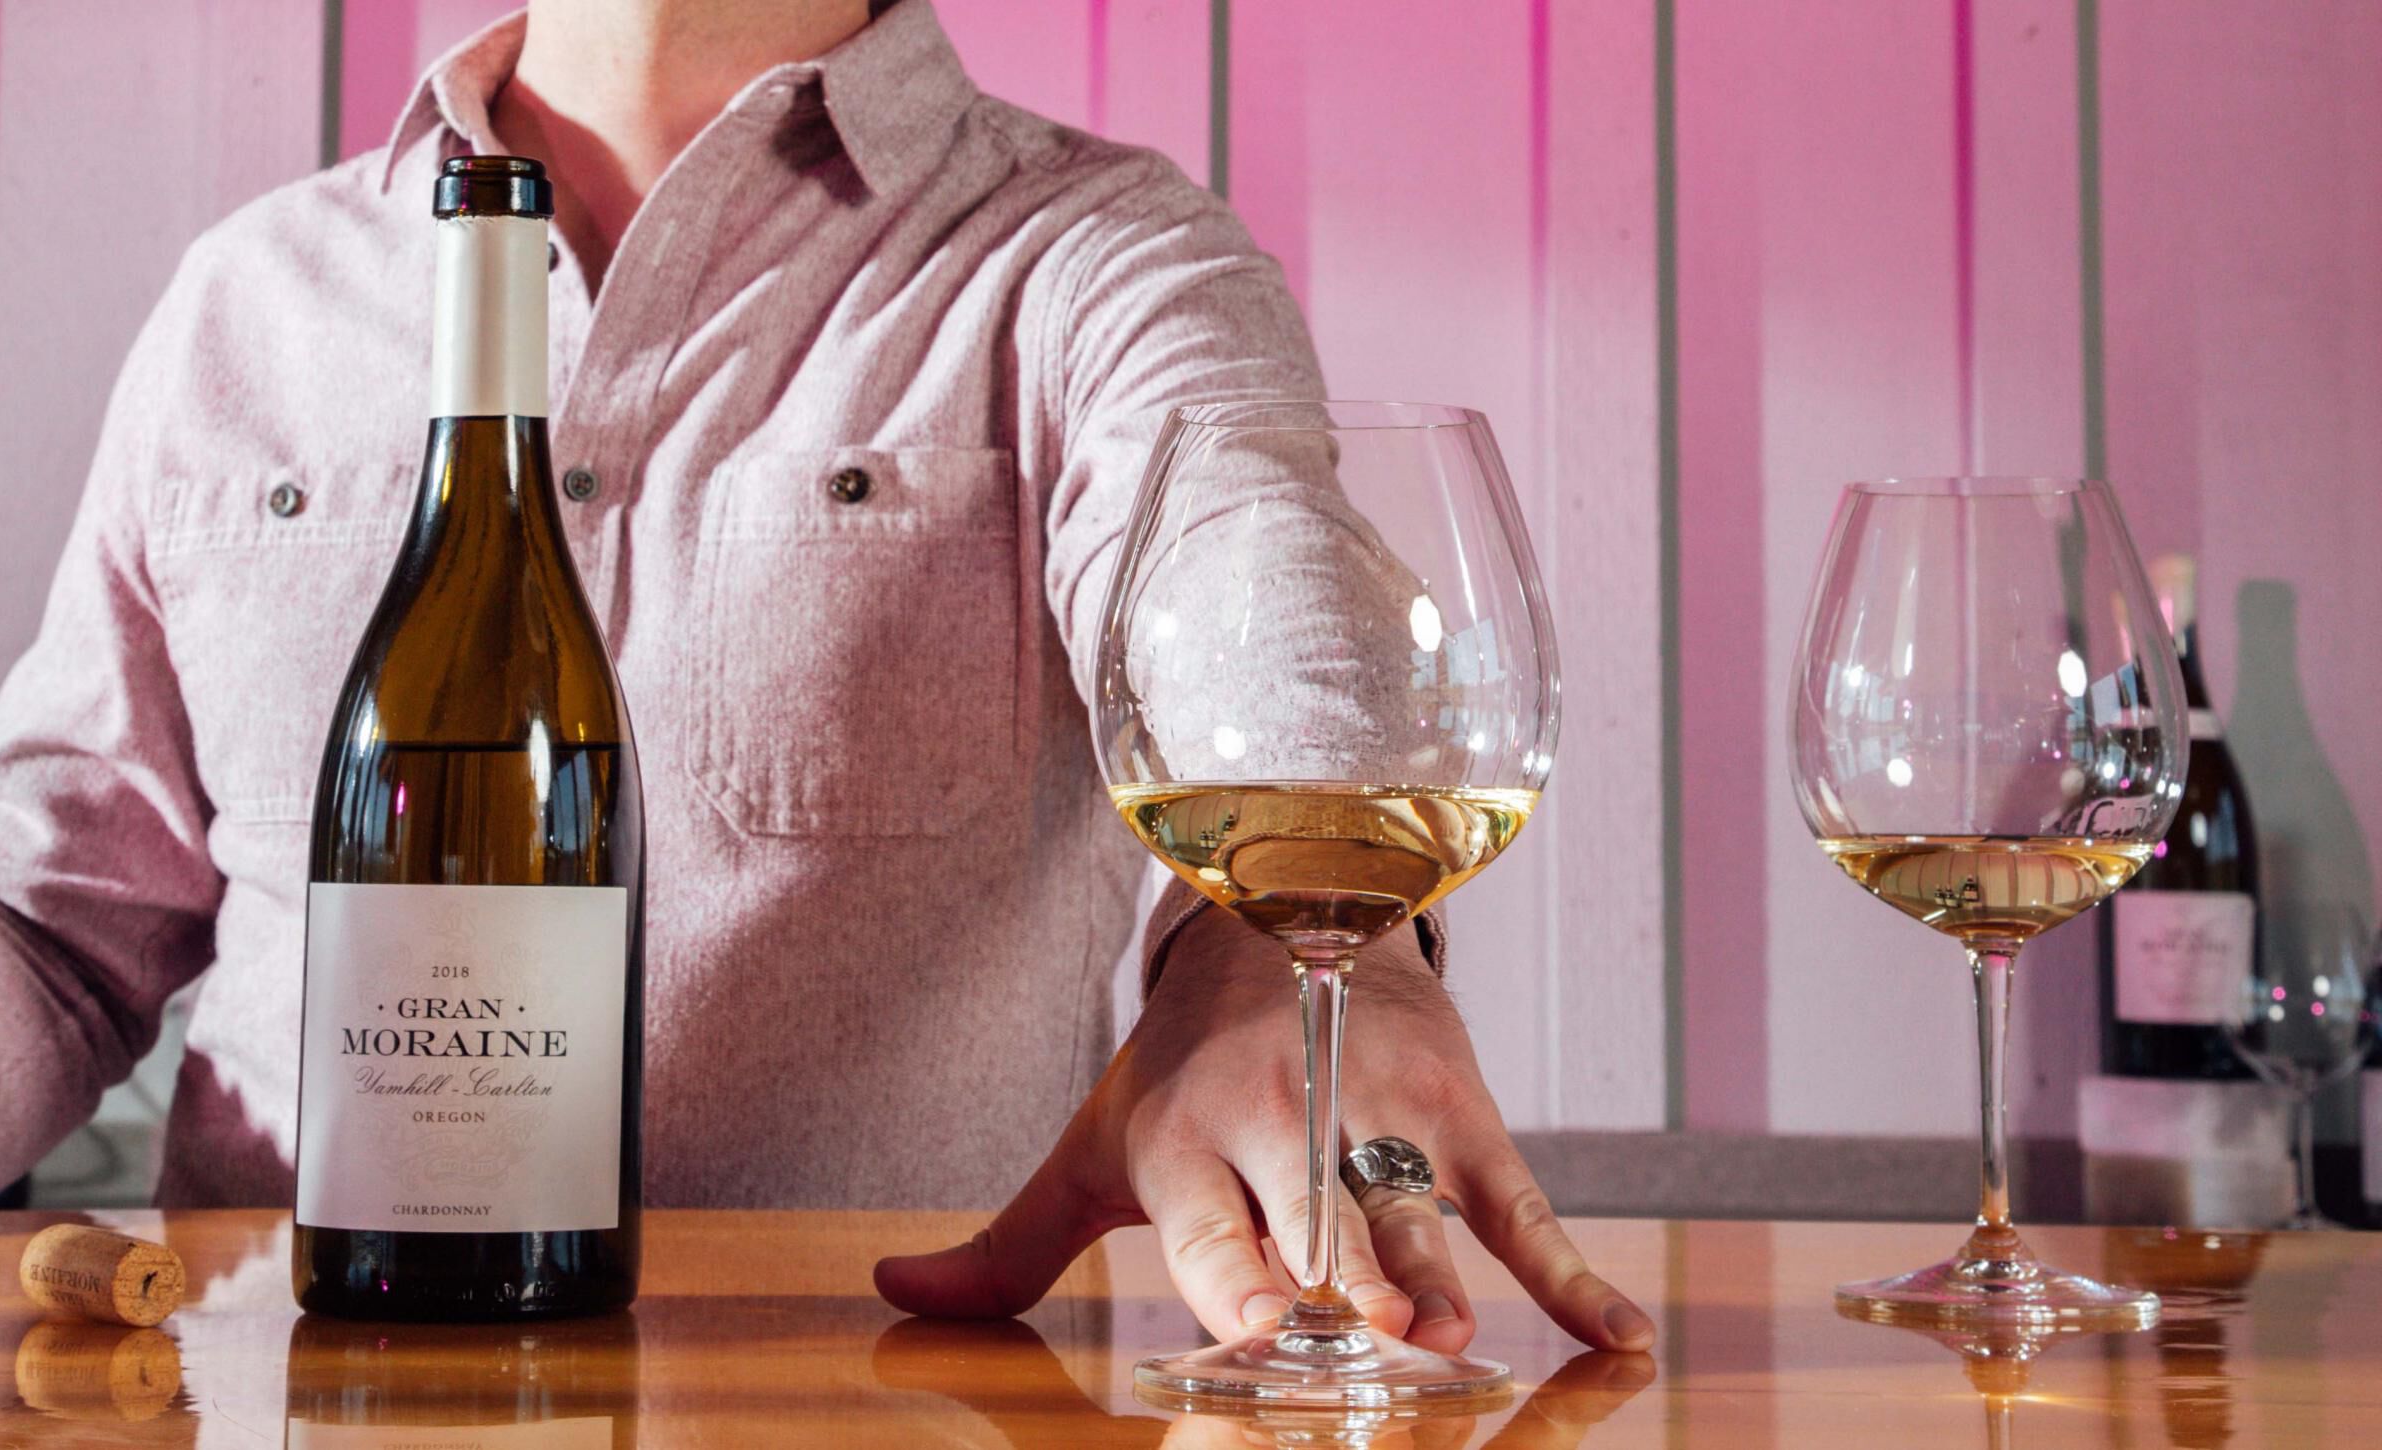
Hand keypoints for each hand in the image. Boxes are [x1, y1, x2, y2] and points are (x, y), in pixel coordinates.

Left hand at [873, 907, 1655, 1352]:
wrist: (1287, 925)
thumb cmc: (1181, 1073)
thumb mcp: (1093, 1146)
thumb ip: (1008, 1243)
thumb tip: (896, 1294)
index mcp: (1188, 1147)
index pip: (1211, 1233)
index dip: (1233, 1283)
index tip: (1251, 1335)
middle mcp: (1286, 1128)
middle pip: (1319, 1232)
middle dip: (1342, 1298)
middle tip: (1369, 1357)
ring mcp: (1382, 1120)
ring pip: (1416, 1218)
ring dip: (1437, 1282)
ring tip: (1453, 1347)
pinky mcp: (1463, 1121)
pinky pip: (1523, 1208)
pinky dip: (1570, 1275)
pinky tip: (1613, 1339)